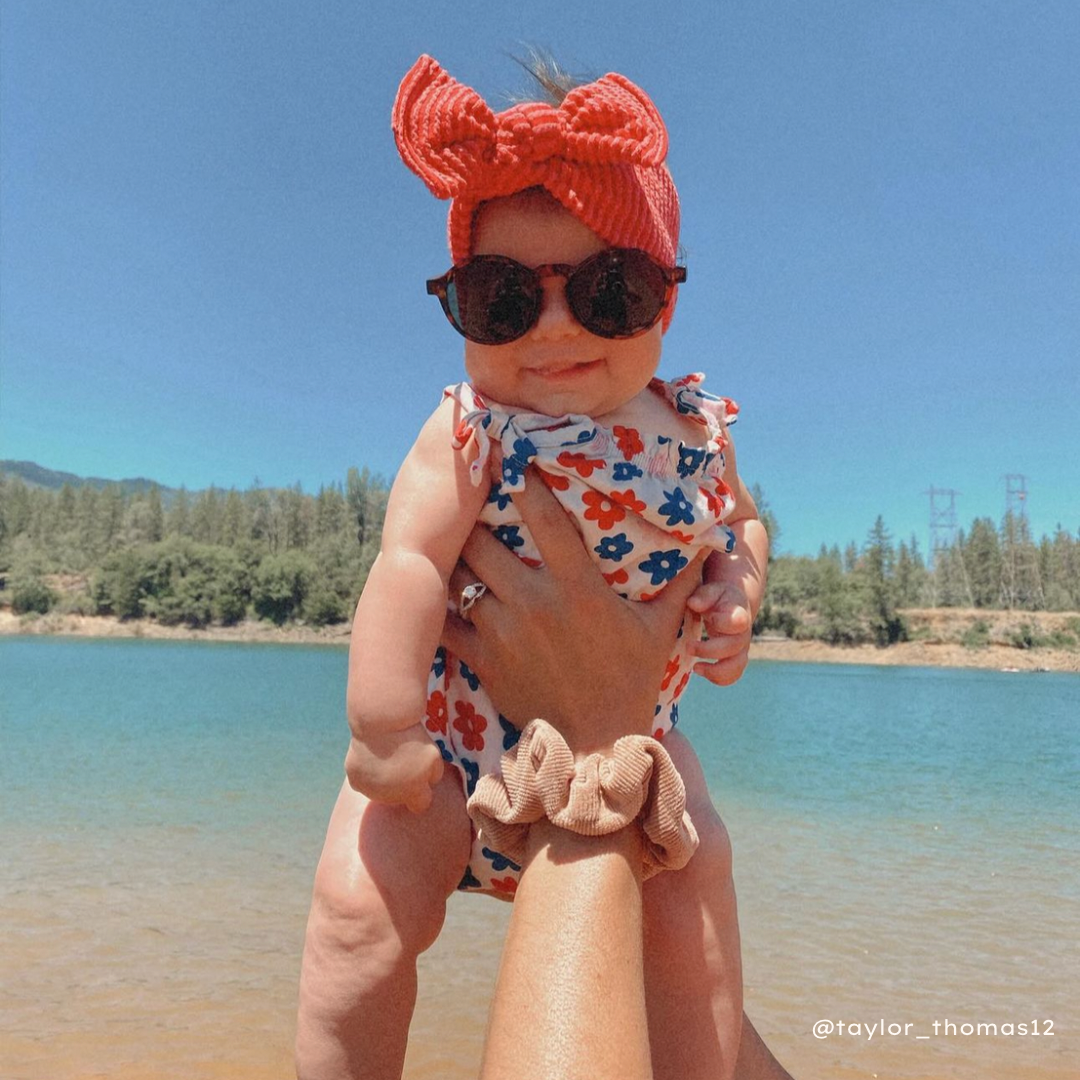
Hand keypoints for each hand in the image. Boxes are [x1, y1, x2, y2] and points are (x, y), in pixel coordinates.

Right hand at [344, 725, 444, 813]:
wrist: (380, 724)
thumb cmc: (411, 738)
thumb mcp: (434, 756)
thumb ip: (434, 775)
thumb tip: (429, 783)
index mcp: (412, 793)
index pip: (421, 805)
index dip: (422, 792)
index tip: (420, 778)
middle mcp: (389, 798)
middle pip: (398, 797)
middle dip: (401, 785)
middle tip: (402, 761)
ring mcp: (369, 790)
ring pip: (378, 790)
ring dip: (382, 780)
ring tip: (386, 756)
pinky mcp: (354, 779)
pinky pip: (362, 780)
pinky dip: (366, 771)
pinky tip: (371, 756)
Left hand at [441, 466, 705, 754]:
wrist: (592, 748)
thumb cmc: (629, 683)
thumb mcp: (659, 630)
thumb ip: (678, 584)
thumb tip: (705, 543)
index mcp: (578, 589)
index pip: (548, 522)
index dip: (527, 483)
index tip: (512, 453)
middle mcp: (534, 603)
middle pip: (484, 542)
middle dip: (472, 517)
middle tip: (464, 498)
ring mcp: (503, 632)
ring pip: (460, 577)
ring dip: (452, 557)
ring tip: (443, 538)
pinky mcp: (482, 659)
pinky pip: (446, 622)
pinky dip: (437, 604)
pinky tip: (430, 588)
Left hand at [685, 553, 752, 685]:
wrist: (730, 604)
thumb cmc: (716, 597)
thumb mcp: (710, 590)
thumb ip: (704, 596)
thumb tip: (693, 603)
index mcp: (737, 612)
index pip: (738, 621)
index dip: (724, 623)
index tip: (708, 620)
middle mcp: (743, 632)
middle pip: (733, 647)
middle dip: (709, 650)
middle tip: (688, 647)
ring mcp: (741, 648)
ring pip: (736, 666)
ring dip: (716, 671)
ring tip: (695, 668)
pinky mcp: (735, 659)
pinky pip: (732, 675)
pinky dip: (717, 678)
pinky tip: (699, 670)